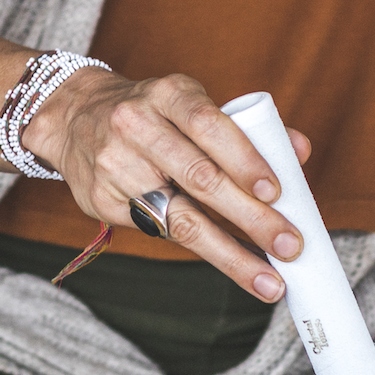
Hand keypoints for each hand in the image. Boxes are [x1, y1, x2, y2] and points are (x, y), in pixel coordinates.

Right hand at [22, 68, 310, 300]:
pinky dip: (202, 250)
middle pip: (199, 178)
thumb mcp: (191, 104)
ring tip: (269, 280)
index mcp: (167, 94)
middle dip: (251, 217)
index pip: (209, 125)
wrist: (73, 120)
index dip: (244, 159)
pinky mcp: (102, 201)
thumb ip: (246, 129)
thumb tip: (300, 150)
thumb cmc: (154, 116)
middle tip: (289, 245)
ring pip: (179, 218)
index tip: (277, 192)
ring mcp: (115, 165)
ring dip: (230, 253)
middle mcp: (136, 126)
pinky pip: (160, 231)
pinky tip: (234, 265)